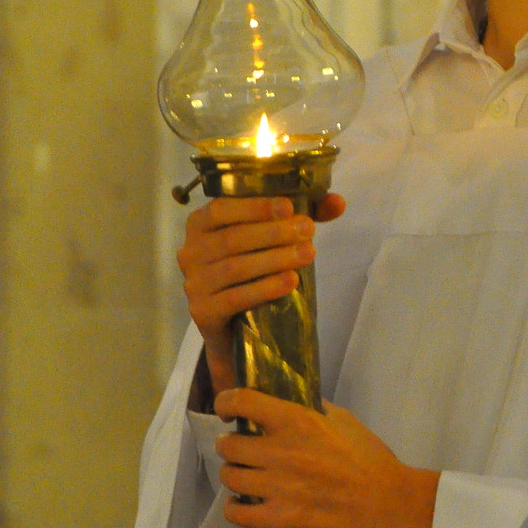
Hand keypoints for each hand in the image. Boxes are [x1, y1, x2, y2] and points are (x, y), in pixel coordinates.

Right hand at [178, 193, 344, 394]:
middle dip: (273, 233)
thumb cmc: (250, 269)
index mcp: (200, 223)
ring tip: (307, 254)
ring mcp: (193, 283)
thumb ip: (299, 217)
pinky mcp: (202, 312)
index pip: (221, 208)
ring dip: (274, 259)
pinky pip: (235, 298)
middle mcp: (190, 251)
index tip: (289, 207)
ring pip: (235, 268)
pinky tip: (290, 281)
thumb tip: (337, 202)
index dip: (254, 207)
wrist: (233, 325)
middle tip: (308, 231)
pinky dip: (265, 288)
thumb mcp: (270, 238)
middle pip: (232, 238)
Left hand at [214, 387, 438, 527]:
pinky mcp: (282, 519)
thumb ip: (313, 409)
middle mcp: (281, 451)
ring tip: (243, 476)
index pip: (243, 401)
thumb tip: (290, 401)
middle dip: (229, 445)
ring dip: (232, 475)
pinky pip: (237, 514)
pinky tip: (241, 505)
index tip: (226, 409)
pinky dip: (233, 509)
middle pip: (228, 445)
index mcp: (298, 420)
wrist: (389, 503)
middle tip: (239, 449)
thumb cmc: (371, 458)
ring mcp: (279, 487)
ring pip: (229, 478)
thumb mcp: (344, 420)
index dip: (226, 402)